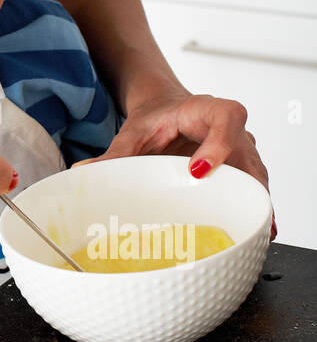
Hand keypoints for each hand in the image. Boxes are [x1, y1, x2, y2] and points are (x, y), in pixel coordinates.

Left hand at [72, 86, 277, 240]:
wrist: (168, 109)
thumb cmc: (157, 117)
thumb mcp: (134, 132)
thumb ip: (114, 153)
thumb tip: (83, 171)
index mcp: (208, 109)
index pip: (226, 118)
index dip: (218, 144)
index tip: (198, 170)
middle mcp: (234, 129)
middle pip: (248, 153)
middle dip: (244, 184)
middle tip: (233, 214)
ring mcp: (243, 151)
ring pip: (257, 176)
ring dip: (256, 202)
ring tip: (255, 231)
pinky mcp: (243, 170)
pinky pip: (253, 189)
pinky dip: (254, 208)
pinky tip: (256, 232)